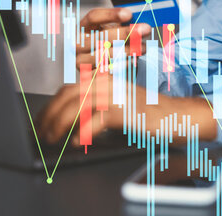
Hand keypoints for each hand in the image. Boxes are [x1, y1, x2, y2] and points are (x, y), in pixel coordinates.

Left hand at [35, 79, 217, 145]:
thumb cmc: (152, 114)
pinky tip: (76, 143)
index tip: (42, 121)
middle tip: (42, 133)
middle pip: (67, 95)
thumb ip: (97, 108)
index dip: (51, 106)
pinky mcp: (122, 110)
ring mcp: (115, 94)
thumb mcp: (120, 105)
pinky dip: (81, 134)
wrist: (179, 116)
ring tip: (53, 140)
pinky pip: (93, 121)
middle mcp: (107, 82)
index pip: (68, 89)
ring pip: (75, 106)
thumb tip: (72, 122)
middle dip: (49, 115)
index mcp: (105, 79)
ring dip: (59, 125)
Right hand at [76, 8, 152, 68]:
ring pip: (104, 55)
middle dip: (125, 33)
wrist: (108, 71)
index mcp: (84, 28)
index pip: (93, 17)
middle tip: (145, 29)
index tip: (129, 14)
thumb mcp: (115, 33)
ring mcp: (81, 62)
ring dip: (127, 51)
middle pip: (100, 37)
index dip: (111, 15)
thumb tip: (139, 22)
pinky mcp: (88, 77)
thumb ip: (123, 26)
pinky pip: (106, 71)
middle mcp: (79, 44)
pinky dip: (122, 66)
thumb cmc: (113, 46)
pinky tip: (134, 61)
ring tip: (144, 48)